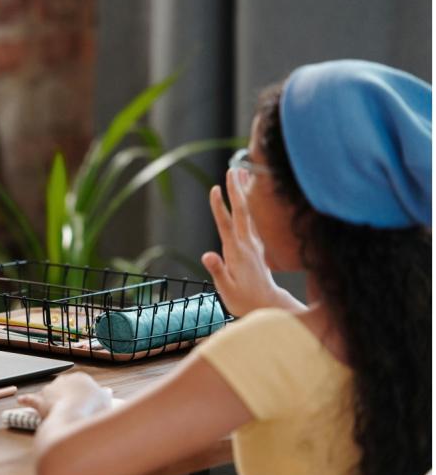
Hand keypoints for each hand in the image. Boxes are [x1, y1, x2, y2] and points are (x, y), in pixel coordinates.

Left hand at [18, 372, 112, 420]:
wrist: (73, 416)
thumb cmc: (92, 409)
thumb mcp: (106, 401)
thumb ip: (104, 395)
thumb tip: (106, 392)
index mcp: (80, 378)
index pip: (82, 386)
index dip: (84, 398)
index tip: (86, 408)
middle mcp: (63, 380)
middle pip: (65, 389)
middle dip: (67, 397)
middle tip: (72, 411)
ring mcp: (50, 389)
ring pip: (49, 393)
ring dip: (49, 400)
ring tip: (52, 409)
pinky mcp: (40, 401)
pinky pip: (31, 399)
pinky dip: (26, 399)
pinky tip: (21, 400)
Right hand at [201, 169, 303, 315]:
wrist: (267, 305)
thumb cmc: (244, 300)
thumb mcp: (226, 289)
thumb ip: (218, 271)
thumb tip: (207, 255)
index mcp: (236, 252)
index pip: (226, 224)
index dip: (220, 206)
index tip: (214, 188)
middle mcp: (247, 243)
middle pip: (242, 212)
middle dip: (236, 190)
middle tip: (232, 169)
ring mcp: (254, 243)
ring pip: (249, 212)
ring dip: (244, 192)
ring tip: (241, 172)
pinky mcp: (256, 245)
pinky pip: (252, 219)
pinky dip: (249, 204)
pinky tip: (247, 196)